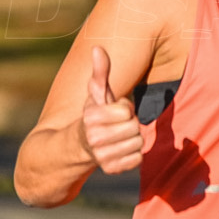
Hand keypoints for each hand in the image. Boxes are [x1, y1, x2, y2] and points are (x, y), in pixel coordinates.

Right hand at [80, 46, 142, 173]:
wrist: (80, 147)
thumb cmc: (95, 115)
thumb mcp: (96, 94)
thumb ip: (100, 72)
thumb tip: (98, 48)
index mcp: (91, 117)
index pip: (127, 110)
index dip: (124, 108)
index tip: (113, 111)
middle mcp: (94, 138)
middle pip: (134, 127)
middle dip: (130, 124)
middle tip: (118, 125)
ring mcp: (101, 157)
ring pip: (138, 144)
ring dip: (132, 139)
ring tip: (119, 137)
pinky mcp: (111, 169)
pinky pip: (137, 159)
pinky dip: (133, 155)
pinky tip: (121, 150)